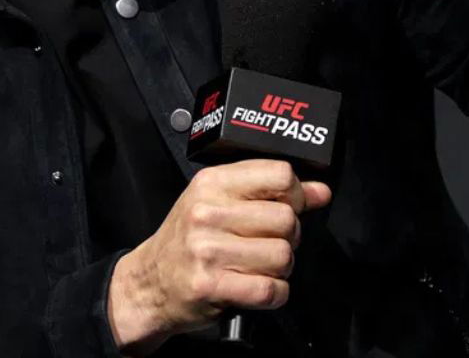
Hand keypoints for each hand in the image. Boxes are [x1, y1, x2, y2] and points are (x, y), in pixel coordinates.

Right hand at [106, 159, 330, 354]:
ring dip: (281, 268)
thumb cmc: (187, 240)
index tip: (289, 206)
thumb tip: (320, 191)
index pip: (279, 174)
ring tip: (260, 266)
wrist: (149, 282)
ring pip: (282, 255)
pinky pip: (269, 289)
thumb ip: (269, 193)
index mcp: (212, 183)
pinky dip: (274, 294)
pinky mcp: (210, 285)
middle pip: (286, 218)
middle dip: (289, 237)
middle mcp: (207, 212)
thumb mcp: (219, 202)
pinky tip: (259, 288)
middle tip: (270, 243)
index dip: (296, 193)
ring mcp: (207, 249)